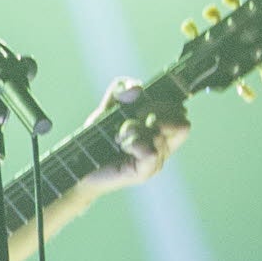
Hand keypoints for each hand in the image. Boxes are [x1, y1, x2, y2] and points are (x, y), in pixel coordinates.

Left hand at [80, 77, 187, 192]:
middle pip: (182, 123)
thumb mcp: (108, 107)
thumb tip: (136, 87)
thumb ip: (121, 90)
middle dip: (153, 114)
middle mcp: (164, 146)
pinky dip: (133, 144)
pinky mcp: (146, 172)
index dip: (164, 104)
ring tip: (118, 138)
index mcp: (162, 129)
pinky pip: (151, 152)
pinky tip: (122, 147)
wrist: (79, 163)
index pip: (181, 112)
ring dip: (133, 130)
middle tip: (128, 122)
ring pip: (160, 135)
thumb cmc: (97, 137)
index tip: (139, 107)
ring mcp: (157, 161)